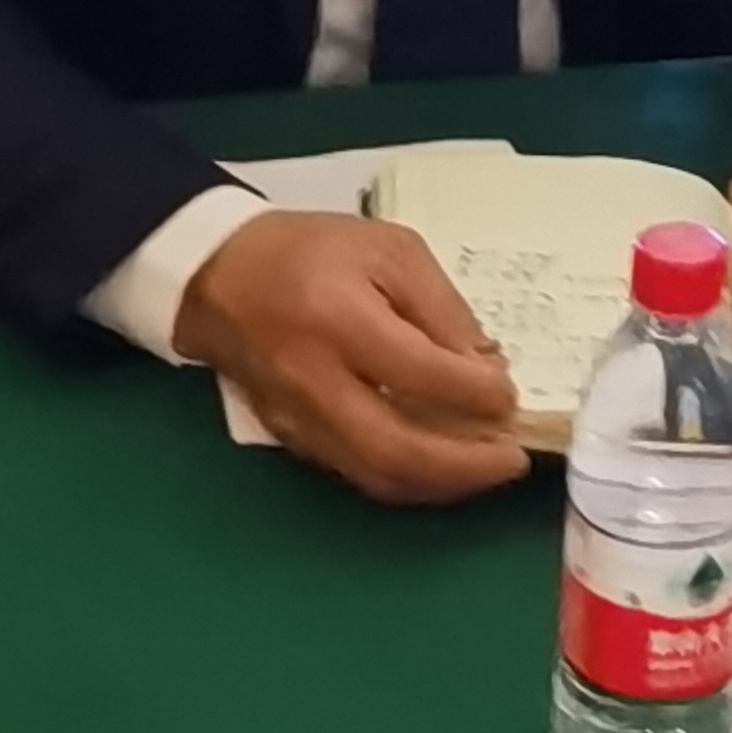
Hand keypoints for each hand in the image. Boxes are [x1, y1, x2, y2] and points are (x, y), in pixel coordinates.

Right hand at [181, 211, 531, 502]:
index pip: (420, 374)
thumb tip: (485, 368)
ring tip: (486, 469)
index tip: (510, 394)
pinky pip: (354, 473)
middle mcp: (315, 380)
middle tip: (513, 459)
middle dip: (465, 465)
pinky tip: (439, 465)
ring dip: (440, 483)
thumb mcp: (387, 249)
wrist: (217, 273)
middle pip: (396, 449)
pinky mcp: (289, 437)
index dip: (476, 393)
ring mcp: (298, 418)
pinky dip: (405, 478)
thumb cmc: (311, 250)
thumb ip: (440, 307)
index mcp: (340, 319)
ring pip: (375, 475)